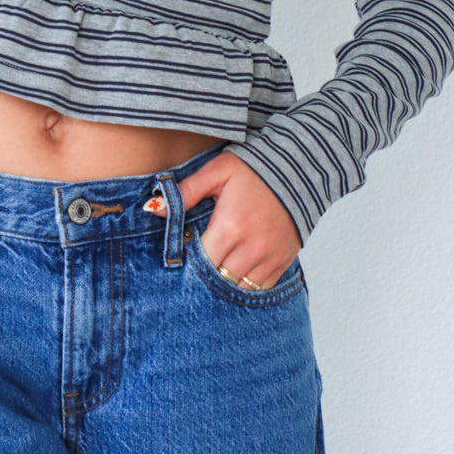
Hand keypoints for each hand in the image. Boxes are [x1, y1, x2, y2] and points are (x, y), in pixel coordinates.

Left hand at [154, 152, 301, 289]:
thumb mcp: (216, 172)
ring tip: (221, 263)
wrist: (299, 167)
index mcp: (229, 228)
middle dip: (206, 271)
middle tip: (201, 259)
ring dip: (226, 279)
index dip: (190, 258)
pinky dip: (248, 282)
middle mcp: (250, 248)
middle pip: (218, 278)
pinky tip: (240, 268)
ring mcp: (269, 257)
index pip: (200, 261)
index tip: (188, 250)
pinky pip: (261, 286)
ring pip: (239, 287)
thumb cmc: (253, 168)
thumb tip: (154, 209)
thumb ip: (185, 193)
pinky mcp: (284, 260)